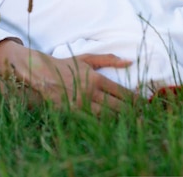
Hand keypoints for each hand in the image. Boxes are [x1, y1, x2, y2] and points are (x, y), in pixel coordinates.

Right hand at [0, 41, 135, 112]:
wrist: (40, 74)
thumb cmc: (65, 65)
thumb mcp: (87, 58)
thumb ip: (109, 59)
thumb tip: (129, 62)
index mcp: (95, 78)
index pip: (121, 92)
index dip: (134, 99)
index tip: (143, 102)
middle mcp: (89, 93)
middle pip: (117, 107)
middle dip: (131, 111)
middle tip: (142, 114)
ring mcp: (80, 105)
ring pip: (106, 117)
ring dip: (119, 119)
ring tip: (130, 120)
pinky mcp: (71, 114)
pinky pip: (91, 121)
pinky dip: (102, 123)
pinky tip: (110, 123)